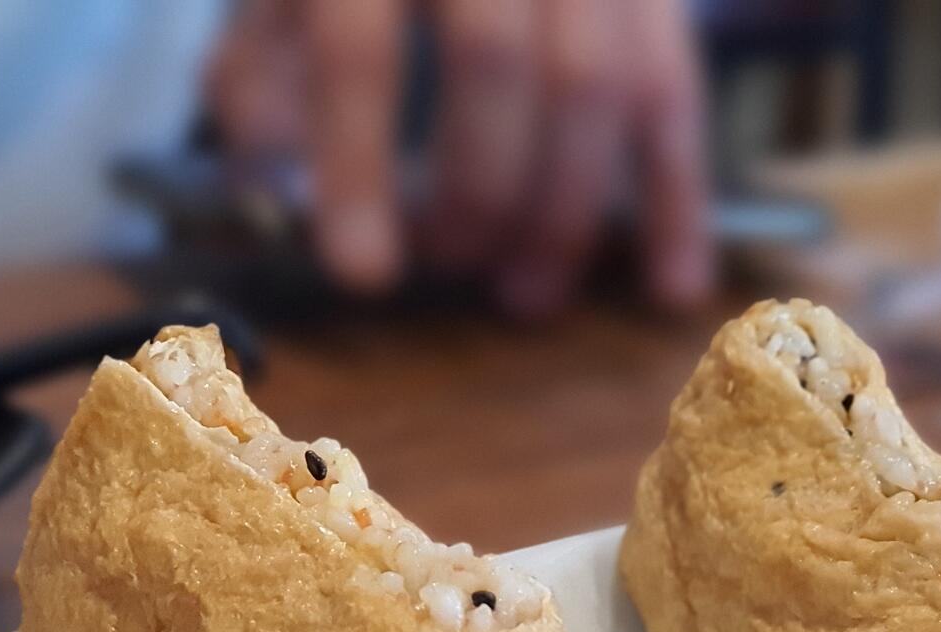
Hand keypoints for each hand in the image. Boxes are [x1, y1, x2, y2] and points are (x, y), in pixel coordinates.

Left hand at [208, 0, 711, 316]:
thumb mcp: (271, 17)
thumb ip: (263, 98)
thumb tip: (287, 204)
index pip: (361, 48)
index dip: (360, 168)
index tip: (363, 275)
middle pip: (496, 62)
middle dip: (478, 191)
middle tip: (451, 267)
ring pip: (600, 80)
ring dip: (565, 210)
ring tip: (525, 294)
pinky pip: (676, 94)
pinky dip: (677, 199)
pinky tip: (669, 286)